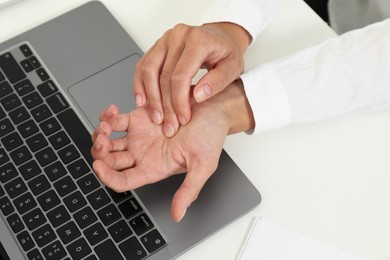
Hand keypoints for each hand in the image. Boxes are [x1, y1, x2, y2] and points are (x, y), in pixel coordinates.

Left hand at [91, 101, 229, 221]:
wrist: (214, 109)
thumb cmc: (211, 136)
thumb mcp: (203, 165)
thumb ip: (189, 190)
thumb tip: (178, 215)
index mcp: (154, 169)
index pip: (124, 181)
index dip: (107, 177)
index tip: (99, 167)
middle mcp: (143, 154)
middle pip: (111, 161)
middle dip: (100, 154)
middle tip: (102, 142)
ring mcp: (139, 136)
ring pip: (108, 141)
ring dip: (100, 135)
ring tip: (105, 126)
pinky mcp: (139, 117)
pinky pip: (116, 120)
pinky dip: (108, 116)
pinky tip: (112, 111)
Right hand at [133, 22, 250, 136]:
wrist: (220, 38)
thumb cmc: (226, 53)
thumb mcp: (233, 68)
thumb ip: (218, 81)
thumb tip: (198, 96)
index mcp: (198, 40)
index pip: (181, 75)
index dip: (179, 101)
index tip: (183, 119)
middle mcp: (178, 36)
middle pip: (162, 75)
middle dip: (164, 104)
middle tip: (169, 124)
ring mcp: (165, 39)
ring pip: (147, 70)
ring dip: (149, 96)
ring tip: (155, 116)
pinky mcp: (157, 46)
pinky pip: (142, 66)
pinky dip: (140, 85)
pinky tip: (143, 101)